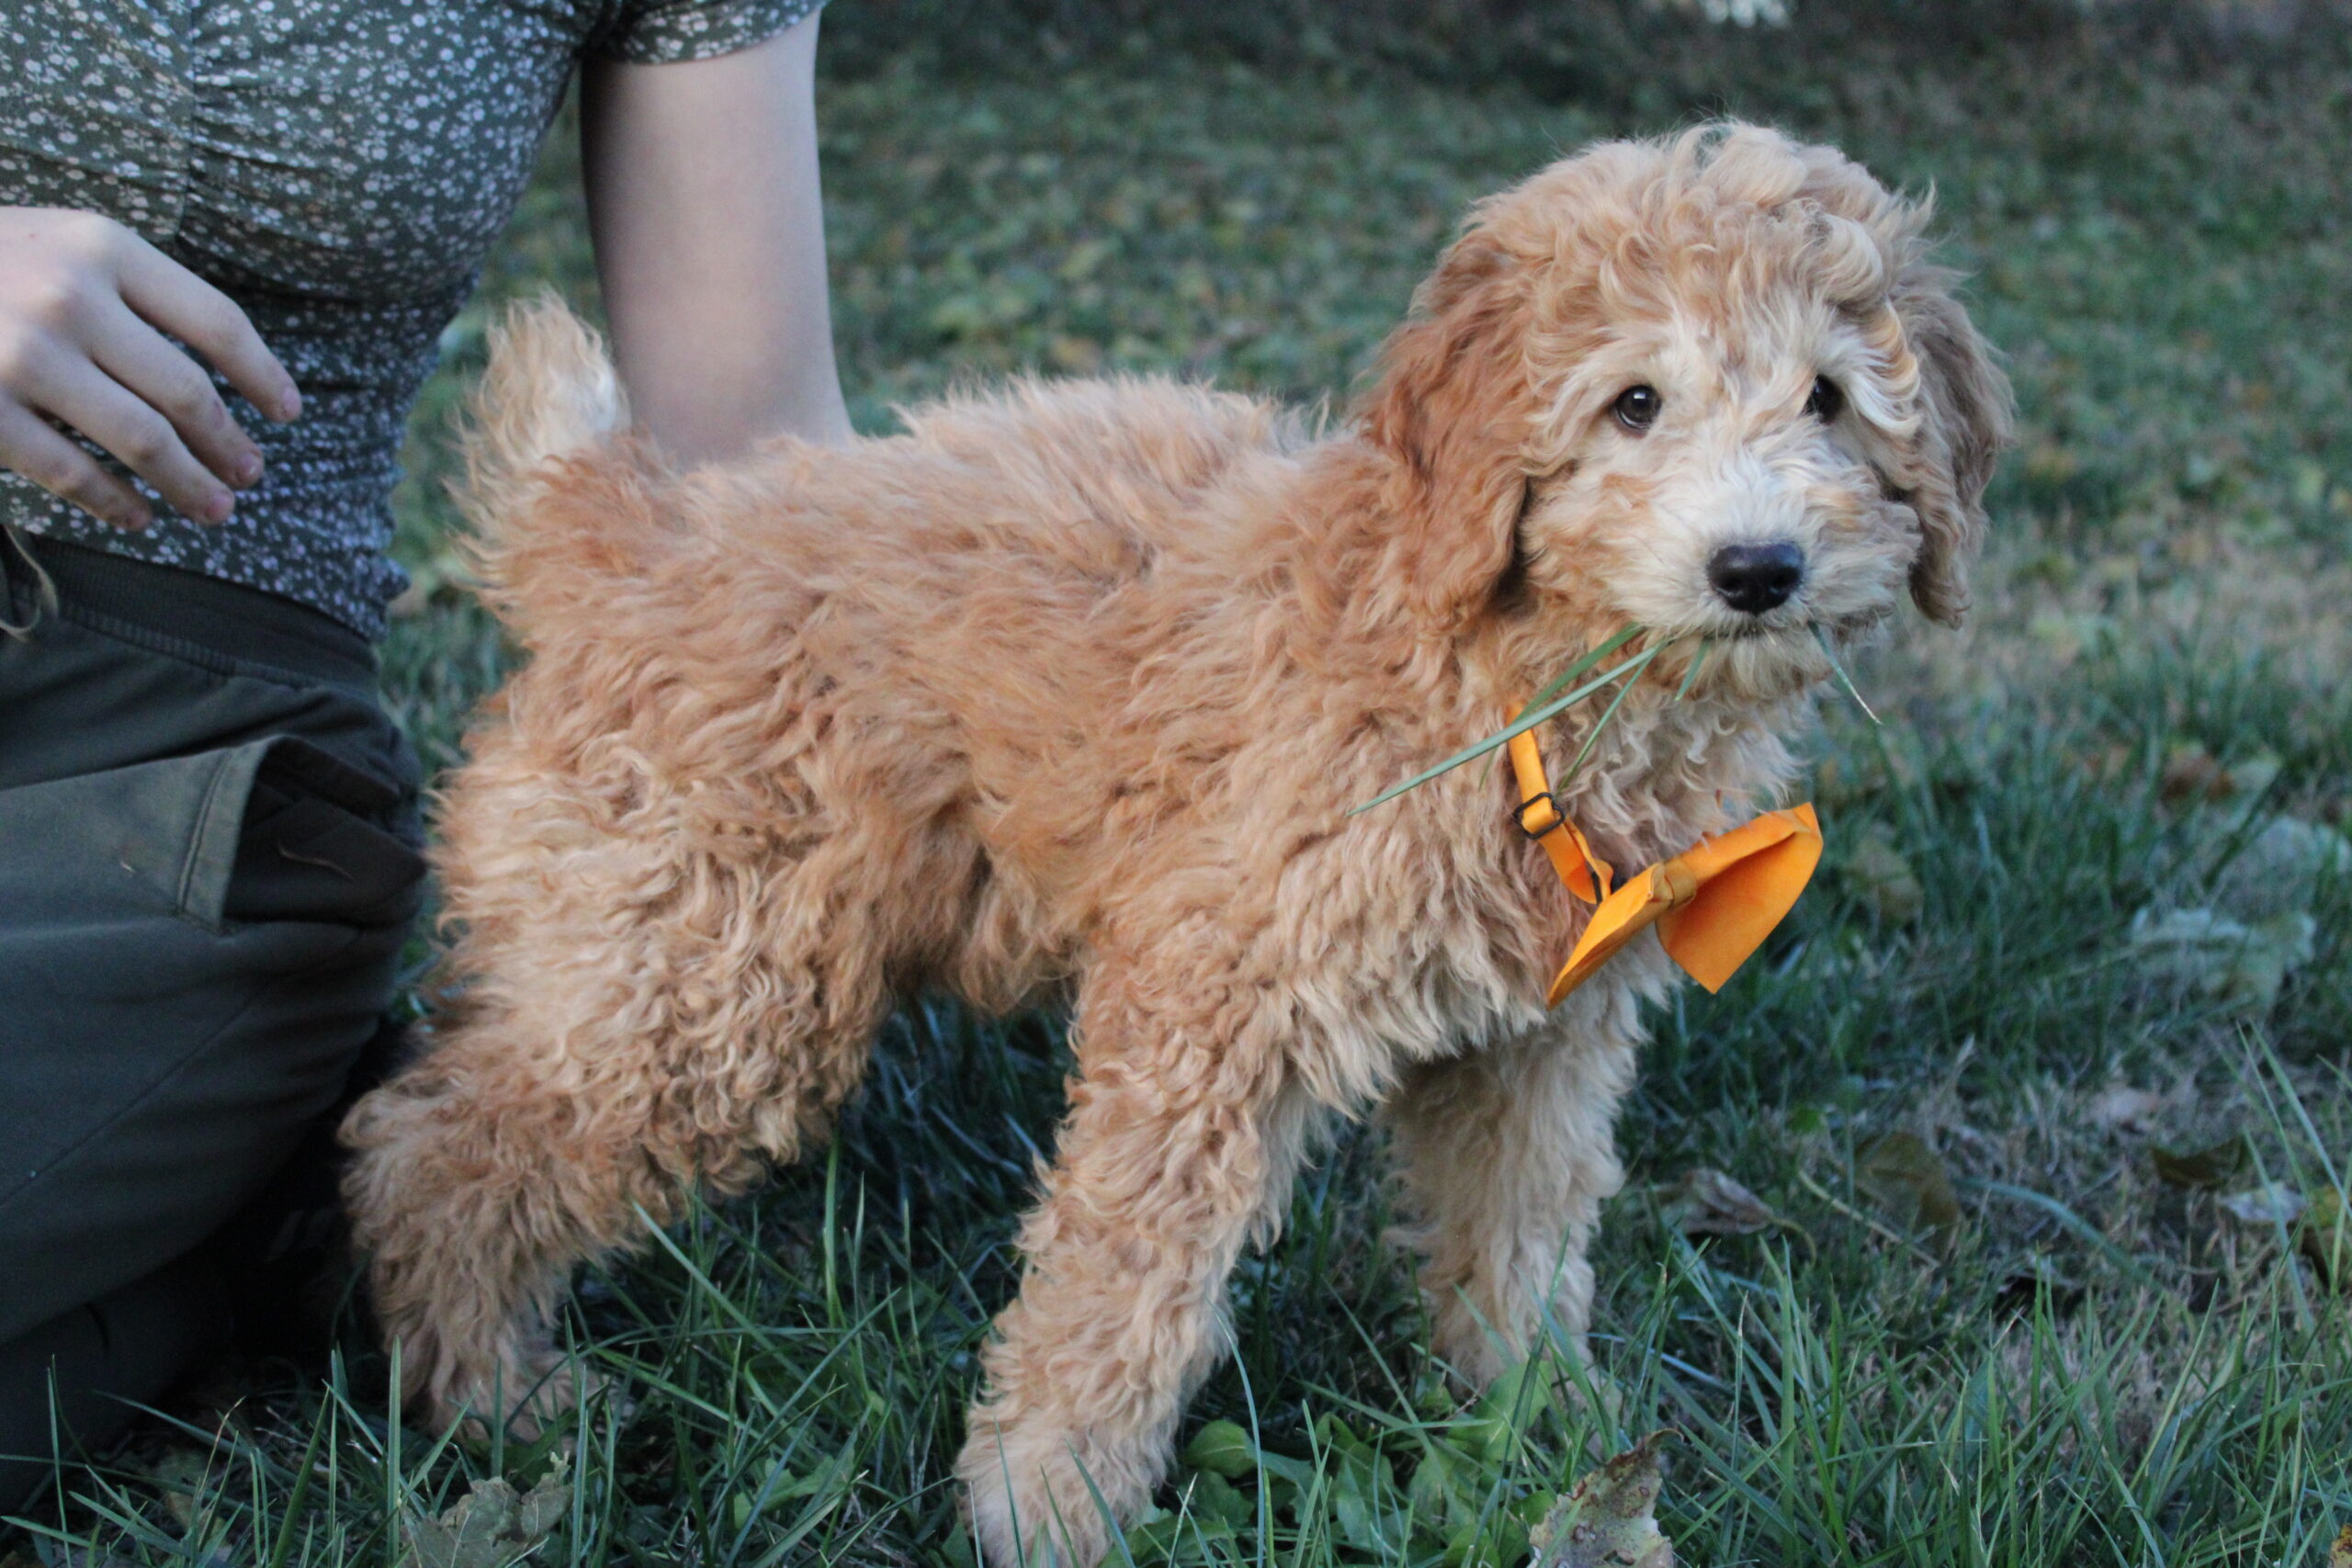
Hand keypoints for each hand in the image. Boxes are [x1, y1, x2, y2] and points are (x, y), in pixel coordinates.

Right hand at [0, 207, 300, 530]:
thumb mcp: (68, 244)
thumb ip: (140, 294)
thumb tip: (229, 375)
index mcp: (104, 248)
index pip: (219, 323)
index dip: (265, 376)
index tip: (288, 413)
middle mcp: (70, 298)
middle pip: (189, 393)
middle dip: (229, 444)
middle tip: (250, 474)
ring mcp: (25, 355)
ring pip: (143, 441)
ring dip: (190, 484)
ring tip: (215, 508)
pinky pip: (72, 472)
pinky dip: (117, 502)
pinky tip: (139, 516)